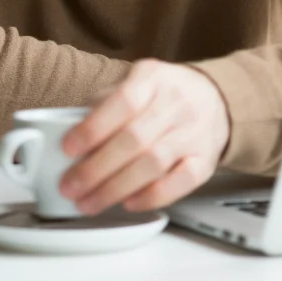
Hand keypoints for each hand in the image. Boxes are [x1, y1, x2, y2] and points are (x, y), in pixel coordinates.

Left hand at [59, 59, 229, 214]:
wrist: (213, 98)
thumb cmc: (163, 93)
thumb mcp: (135, 82)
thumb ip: (105, 102)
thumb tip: (68, 129)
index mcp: (152, 78)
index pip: (122, 101)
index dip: (94, 127)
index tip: (68, 148)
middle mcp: (175, 103)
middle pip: (135, 139)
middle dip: (97, 168)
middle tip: (71, 186)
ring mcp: (193, 132)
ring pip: (153, 163)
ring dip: (116, 188)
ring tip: (90, 202)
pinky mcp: (205, 160)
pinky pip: (180, 183)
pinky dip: (152, 197)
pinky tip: (129, 202)